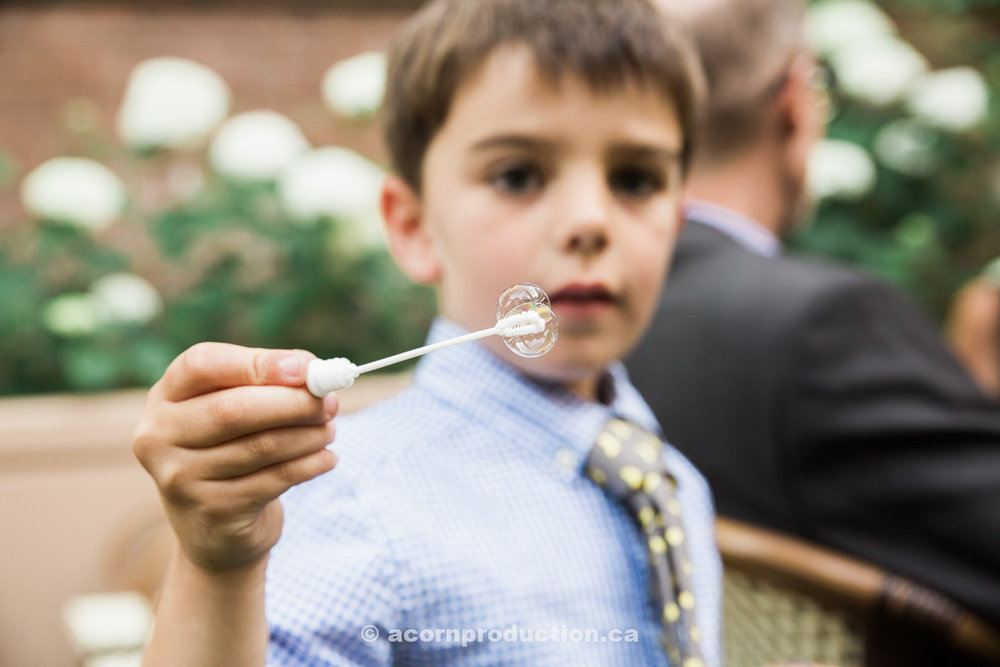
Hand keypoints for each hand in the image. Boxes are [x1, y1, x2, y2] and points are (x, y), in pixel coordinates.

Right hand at [133, 343, 337, 572]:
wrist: (215, 530)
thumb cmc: (231, 450)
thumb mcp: (234, 410)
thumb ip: (266, 384)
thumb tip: (313, 371)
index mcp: (165, 397)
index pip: (202, 365)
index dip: (258, 363)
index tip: (305, 367)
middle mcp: (160, 436)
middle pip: (233, 409)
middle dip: (294, 402)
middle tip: (330, 402)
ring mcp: (181, 478)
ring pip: (262, 446)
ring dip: (309, 435)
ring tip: (329, 430)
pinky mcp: (213, 511)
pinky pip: (275, 479)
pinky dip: (311, 464)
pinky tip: (327, 458)